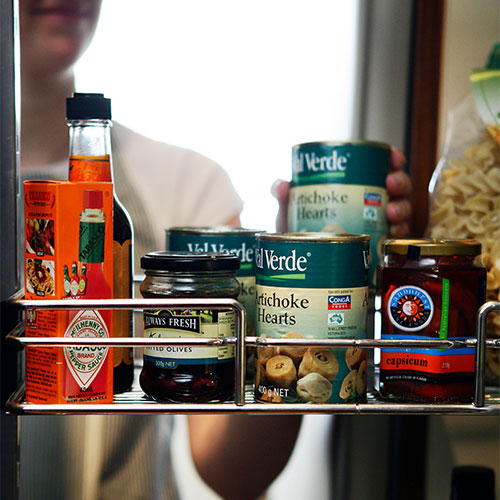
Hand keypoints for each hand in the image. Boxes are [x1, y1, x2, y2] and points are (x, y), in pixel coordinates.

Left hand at [271, 147, 411, 235]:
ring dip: (402, 208)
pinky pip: (397, 239)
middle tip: (390, 184)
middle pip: (397, 188)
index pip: (381, 169)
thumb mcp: (291, 215)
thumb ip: (285, 199)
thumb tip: (280, 185)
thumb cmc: (302, 233)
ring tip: (392, 212)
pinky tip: (393, 233)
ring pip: (403, 211)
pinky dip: (400, 234)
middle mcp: (373, 205)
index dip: (393, 160)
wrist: (303, 266)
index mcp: (357, 190)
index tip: (393, 157)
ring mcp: (380, 226)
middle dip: (400, 182)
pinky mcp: (381, 247)